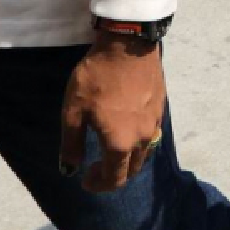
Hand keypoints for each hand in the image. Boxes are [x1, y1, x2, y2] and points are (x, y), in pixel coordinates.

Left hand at [59, 34, 167, 192]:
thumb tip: (69, 170)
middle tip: (95, 166)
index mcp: (120, 143)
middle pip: (131, 170)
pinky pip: (150, 134)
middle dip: (113, 175)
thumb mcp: (74, 110)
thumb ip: (72, 144)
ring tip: (111, 148)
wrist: (128, 44)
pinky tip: (126, 127)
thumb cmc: (97, 78)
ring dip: (127, 159)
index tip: (85, 179)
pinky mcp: (160, 108)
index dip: (98, 184)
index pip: (113, 179)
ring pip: (143, 153)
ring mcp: (154, 123)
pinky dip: (137, 141)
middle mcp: (141, 139)